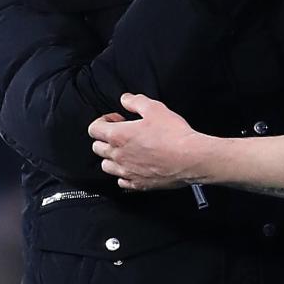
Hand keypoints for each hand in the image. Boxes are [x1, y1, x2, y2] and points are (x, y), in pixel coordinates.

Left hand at [89, 96, 205, 190]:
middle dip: (105, 138)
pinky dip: (124, 174)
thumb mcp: (155, 108)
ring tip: (126, 151)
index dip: (102, 121)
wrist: (190, 158)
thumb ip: (135, 101)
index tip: (117, 119)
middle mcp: (118, 156)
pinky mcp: (138, 184)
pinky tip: (134, 167)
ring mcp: (127, 172)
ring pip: (106, 166)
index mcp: (118, 136)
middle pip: (97, 148)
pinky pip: (121, 181)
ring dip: (112, 157)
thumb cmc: (173, 134)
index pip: (94, 129)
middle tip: (122, 133)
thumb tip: (125, 99)